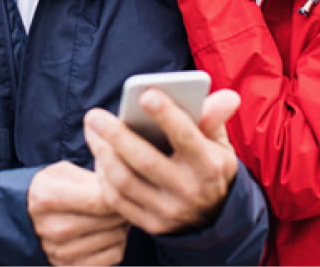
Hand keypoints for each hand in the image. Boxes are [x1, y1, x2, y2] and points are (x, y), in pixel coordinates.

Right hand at [28, 161, 129, 265]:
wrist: (29, 219)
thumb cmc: (52, 189)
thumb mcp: (63, 173)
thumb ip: (90, 178)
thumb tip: (121, 187)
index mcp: (47, 198)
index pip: (98, 201)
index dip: (117, 194)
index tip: (119, 189)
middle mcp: (52, 229)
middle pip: (109, 220)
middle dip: (120, 208)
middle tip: (119, 201)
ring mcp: (61, 252)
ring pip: (115, 238)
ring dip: (121, 225)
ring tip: (112, 216)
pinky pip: (114, 256)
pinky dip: (118, 243)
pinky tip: (108, 233)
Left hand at [83, 88, 240, 234]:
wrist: (214, 218)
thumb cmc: (209, 166)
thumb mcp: (220, 144)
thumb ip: (214, 118)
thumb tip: (227, 96)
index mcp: (209, 165)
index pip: (186, 137)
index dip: (166, 115)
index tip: (146, 94)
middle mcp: (190, 190)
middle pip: (145, 160)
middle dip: (116, 135)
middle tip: (94, 115)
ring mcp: (169, 211)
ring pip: (125, 180)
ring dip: (103, 153)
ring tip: (92, 130)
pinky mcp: (151, 225)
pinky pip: (118, 200)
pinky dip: (104, 176)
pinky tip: (99, 156)